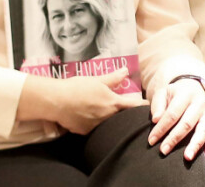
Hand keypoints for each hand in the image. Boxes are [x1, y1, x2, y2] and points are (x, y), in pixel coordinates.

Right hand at [18, 67, 147, 134]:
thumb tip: (126, 71)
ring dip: (109, 118)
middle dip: (123, 113)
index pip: (132, 106)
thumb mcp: (97, 80)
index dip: (141, 106)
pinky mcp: (84, 132)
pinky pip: (94, 128)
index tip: (147, 106)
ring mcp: (95, 126)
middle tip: (124, 108)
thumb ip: (113, 78)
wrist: (56, 101)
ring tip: (102, 110)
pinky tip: (89, 116)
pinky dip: (95, 122)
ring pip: (107, 123)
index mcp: (112, 103)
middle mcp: (106, 117)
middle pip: (120, 116)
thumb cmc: (78, 87)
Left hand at [148, 77, 204, 162]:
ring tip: (187, 157)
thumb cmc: (175, 94)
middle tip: (163, 151)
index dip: (162, 128)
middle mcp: (200, 103)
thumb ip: (158, 105)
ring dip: (195, 145)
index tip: (151, 141)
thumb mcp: (164, 93)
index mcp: (186, 94)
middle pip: (187, 123)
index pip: (173, 113)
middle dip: (174, 138)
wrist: (193, 88)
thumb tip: (156, 120)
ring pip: (203, 130)